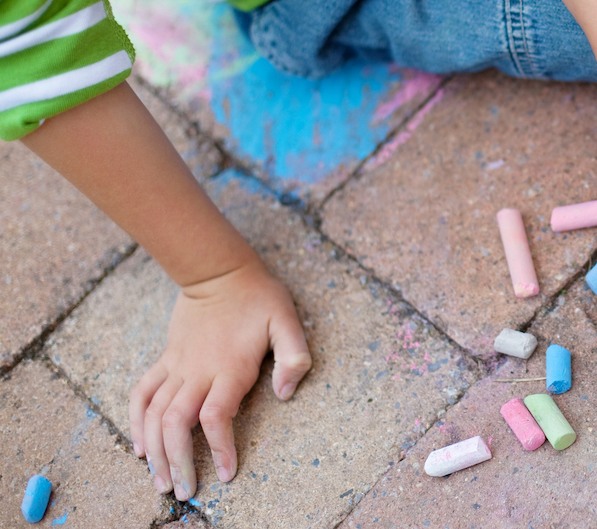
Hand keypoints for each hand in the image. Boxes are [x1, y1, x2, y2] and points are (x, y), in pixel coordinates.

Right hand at [128, 256, 310, 499]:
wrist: (219, 270)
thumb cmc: (259, 297)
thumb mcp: (287, 321)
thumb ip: (293, 358)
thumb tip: (285, 395)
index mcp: (229, 368)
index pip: (216, 417)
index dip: (219, 448)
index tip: (225, 474)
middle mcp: (198, 371)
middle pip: (176, 425)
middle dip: (178, 463)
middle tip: (184, 493)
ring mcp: (177, 366)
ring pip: (154, 415)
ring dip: (155, 451)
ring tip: (159, 482)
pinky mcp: (166, 360)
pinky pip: (142, 393)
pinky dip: (135, 422)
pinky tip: (138, 446)